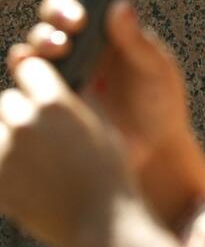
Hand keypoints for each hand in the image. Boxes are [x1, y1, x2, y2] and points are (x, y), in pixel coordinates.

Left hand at [0, 56, 136, 246]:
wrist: (99, 220)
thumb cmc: (109, 171)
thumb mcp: (103, 124)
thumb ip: (81, 98)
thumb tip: (71, 81)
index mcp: (55, 103)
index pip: (29, 69)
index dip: (38, 77)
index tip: (43, 86)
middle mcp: (24, 122)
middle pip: (8, 100)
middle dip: (24, 110)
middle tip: (44, 129)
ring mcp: (4, 152)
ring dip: (10, 134)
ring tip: (35, 153)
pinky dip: (6, 159)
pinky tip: (28, 171)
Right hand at [7, 0, 204, 228]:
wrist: (151, 153)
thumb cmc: (161, 104)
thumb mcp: (156, 70)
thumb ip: (137, 41)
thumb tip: (121, 4)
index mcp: (115, 26)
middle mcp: (87, 40)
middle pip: (59, 10)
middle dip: (60, 8)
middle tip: (76, 20)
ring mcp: (67, 65)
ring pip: (39, 38)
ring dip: (44, 35)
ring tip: (61, 46)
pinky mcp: (52, 91)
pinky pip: (27, 72)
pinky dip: (26, 63)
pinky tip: (33, 65)